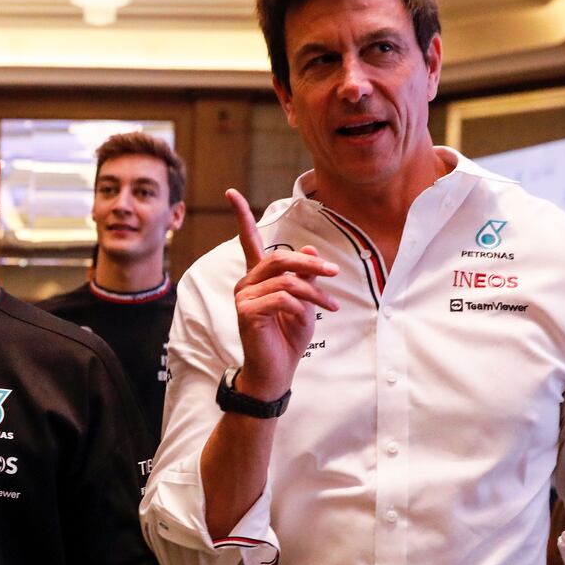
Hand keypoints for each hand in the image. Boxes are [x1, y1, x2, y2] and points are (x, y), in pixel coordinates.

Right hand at [226, 189, 338, 400]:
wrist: (277, 372)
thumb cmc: (287, 338)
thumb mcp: (304, 303)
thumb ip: (304, 277)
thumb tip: (309, 251)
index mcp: (258, 277)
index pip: (248, 241)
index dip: (241, 216)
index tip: (231, 192)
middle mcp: (247, 282)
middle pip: (278, 257)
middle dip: (310, 264)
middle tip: (333, 274)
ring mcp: (243, 296)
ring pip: (285, 280)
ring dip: (314, 292)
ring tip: (330, 306)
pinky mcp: (246, 312)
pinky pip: (282, 298)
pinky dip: (302, 306)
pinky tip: (309, 318)